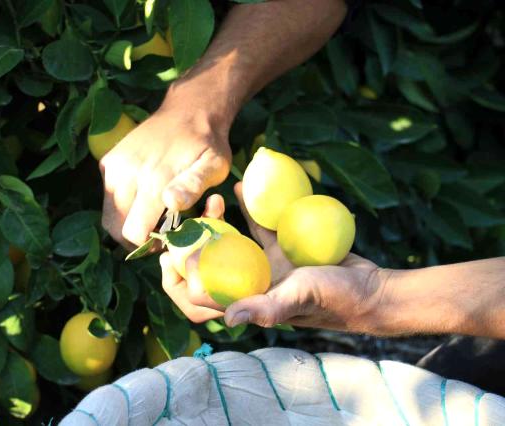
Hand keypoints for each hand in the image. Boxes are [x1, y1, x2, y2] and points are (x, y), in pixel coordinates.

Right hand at [99, 104, 230, 247]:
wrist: (189, 109)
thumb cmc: (208, 144)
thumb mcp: (214, 165)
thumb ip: (193, 186)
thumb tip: (171, 203)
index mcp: (153, 179)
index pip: (133, 233)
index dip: (149, 244)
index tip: (167, 238)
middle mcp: (126, 173)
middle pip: (116, 229)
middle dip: (135, 238)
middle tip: (159, 231)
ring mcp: (114, 166)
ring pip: (109, 215)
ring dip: (127, 222)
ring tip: (152, 215)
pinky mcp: (108, 161)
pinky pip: (108, 196)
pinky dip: (121, 204)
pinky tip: (144, 196)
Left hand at [162, 182, 385, 334]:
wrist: (370, 289)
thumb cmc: (335, 299)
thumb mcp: (299, 299)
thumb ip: (267, 309)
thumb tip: (230, 318)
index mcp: (247, 302)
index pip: (201, 297)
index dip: (181, 279)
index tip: (172, 252)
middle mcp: (250, 285)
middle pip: (210, 268)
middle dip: (195, 246)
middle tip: (189, 220)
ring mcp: (264, 267)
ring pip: (231, 244)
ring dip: (219, 224)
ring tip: (214, 200)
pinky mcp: (281, 251)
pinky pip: (259, 228)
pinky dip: (249, 210)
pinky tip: (240, 189)